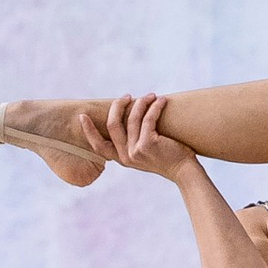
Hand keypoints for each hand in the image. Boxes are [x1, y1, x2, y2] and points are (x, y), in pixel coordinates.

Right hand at [77, 95, 194, 181]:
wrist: (185, 171)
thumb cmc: (168, 158)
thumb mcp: (144, 153)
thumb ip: (132, 141)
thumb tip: (127, 114)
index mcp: (122, 159)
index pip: (99, 146)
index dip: (89, 131)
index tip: (82, 116)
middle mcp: (125, 157)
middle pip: (112, 125)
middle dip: (118, 106)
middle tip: (127, 96)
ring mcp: (135, 151)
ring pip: (132, 118)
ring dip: (141, 103)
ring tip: (151, 96)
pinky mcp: (148, 145)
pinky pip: (148, 119)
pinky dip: (155, 106)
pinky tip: (162, 100)